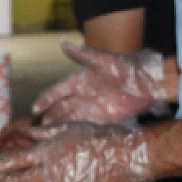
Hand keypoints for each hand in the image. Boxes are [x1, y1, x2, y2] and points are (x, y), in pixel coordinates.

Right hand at [33, 42, 169, 125]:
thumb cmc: (123, 67)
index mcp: (78, 81)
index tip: (36, 108)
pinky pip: (84, 126)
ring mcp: (90, 109)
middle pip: (60, 108)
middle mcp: (81, 96)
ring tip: (46, 136)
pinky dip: (74, 132)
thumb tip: (62, 42)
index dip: (46, 99)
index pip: (56, 91)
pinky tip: (65, 139)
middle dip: (49, 117)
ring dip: (58, 127)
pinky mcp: (101, 119)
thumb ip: (82, 53)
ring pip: (69, 119)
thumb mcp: (102, 59)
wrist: (145, 83)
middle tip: (38, 128)